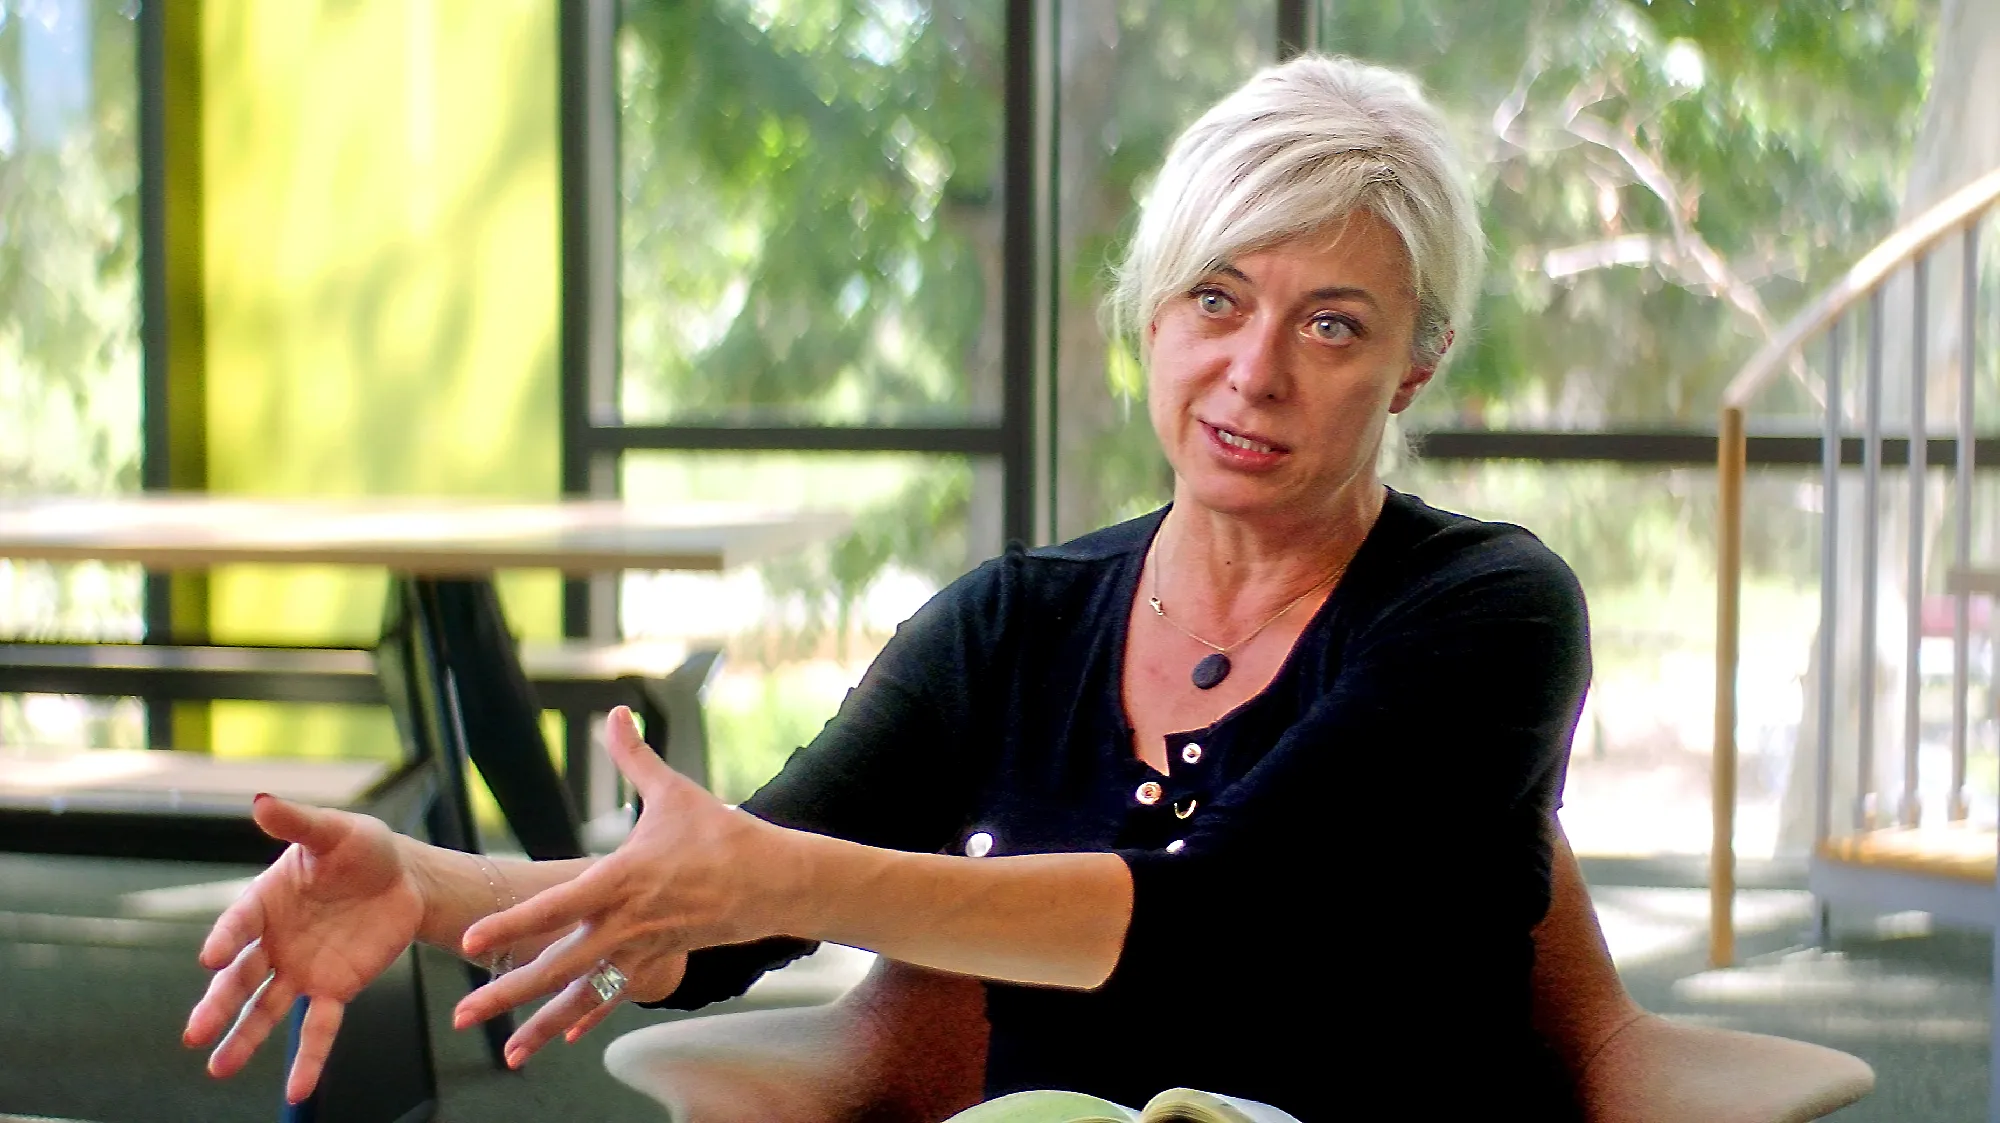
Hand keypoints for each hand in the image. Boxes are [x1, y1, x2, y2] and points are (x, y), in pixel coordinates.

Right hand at [183, 796, 426, 1103]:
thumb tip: (261, 800)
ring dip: (244, 1038)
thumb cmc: (360, 849)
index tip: (211, 958)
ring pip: (266, 1009)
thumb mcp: (334, 831)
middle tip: (195, 1034)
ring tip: (218, 1068)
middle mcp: (274, 942)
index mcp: (266, 901)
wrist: (402, 878)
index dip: (226, 939)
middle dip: (219, 1005)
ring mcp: (300, 969)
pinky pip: (319, 1027)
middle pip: (242, 978)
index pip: (240, 923)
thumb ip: (297, 822)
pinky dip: (309, 1058)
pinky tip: (296, 1090)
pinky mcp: (334, 989)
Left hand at [451, 707, 786, 1037]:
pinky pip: (615, 996)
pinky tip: (563, 1036)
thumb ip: (635, 756)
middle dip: (506, 994)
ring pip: (582, 995)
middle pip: (556, 966)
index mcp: (621, 880)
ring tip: (508, 1055)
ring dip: (541, 1026)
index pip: (555, 907)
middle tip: (462, 1015)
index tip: (472, 941)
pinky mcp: (657, 962)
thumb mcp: (675, 791)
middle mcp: (624, 924)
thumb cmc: (722, 834)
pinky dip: (588, 1017)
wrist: (773, 882)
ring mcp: (640, 950)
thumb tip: (615, 712)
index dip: (511, 924)